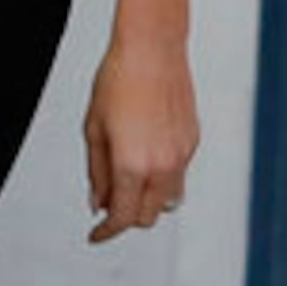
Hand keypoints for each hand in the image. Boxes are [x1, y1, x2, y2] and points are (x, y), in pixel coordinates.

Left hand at [84, 34, 196, 242]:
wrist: (152, 50)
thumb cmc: (118, 81)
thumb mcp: (93, 130)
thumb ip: (96, 172)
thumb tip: (98, 203)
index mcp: (133, 165)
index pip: (123, 217)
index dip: (106, 232)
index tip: (96, 235)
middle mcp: (163, 166)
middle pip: (148, 216)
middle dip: (127, 217)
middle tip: (107, 206)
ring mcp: (182, 155)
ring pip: (168, 200)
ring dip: (147, 201)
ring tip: (126, 183)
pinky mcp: (193, 142)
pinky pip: (178, 175)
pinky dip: (161, 179)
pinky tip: (144, 157)